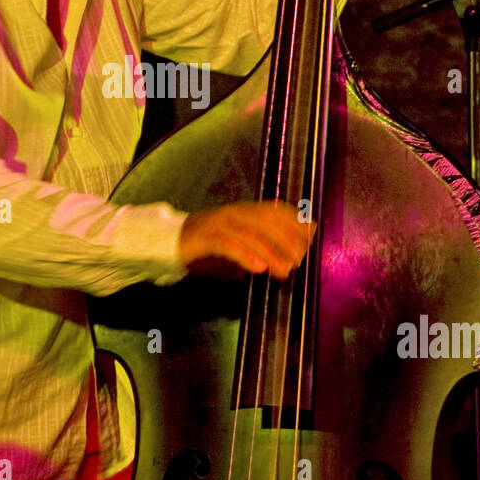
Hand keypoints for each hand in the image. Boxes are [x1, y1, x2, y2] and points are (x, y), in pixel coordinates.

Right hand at [179, 201, 314, 279]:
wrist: (168, 245)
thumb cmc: (208, 249)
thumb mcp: (240, 249)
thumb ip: (263, 249)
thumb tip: (291, 256)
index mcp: (243, 212)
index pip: (273, 210)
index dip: (294, 220)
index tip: (310, 234)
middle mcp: (233, 213)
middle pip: (265, 220)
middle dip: (286, 238)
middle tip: (300, 258)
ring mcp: (218, 223)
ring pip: (249, 233)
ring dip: (270, 252)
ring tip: (284, 270)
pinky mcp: (204, 238)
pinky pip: (228, 245)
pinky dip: (245, 256)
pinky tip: (257, 268)